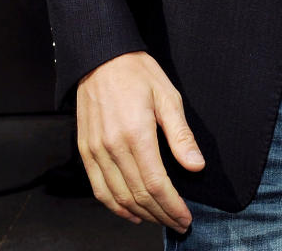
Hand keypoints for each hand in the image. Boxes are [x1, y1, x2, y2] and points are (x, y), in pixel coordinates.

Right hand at [76, 51, 204, 232]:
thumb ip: (181, 135)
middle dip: (161, 214)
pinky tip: (130, 212)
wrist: (101, 57)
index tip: (186, 217)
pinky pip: (98, 189)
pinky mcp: (85, 151)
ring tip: (160, 220)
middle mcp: (112, 147)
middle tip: (178, 223)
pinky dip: (115, 206)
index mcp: (136, 133)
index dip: (172, 206)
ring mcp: (95, 151)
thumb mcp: (168, 96)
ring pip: (117, 197)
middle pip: (138, 195)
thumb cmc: (137, 72)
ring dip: (141, 214)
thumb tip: (196, 166)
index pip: (156, 184)